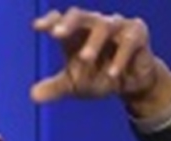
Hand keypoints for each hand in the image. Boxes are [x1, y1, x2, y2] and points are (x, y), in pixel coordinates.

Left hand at [31, 6, 170, 116]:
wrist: (130, 85)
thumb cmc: (99, 76)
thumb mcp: (74, 85)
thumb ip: (54, 88)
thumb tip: (32, 96)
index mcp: (76, 33)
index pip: (60, 20)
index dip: (50, 21)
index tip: (37, 27)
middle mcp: (95, 24)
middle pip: (80, 15)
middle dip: (68, 23)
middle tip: (56, 34)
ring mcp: (117, 26)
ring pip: (105, 26)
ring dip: (94, 42)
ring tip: (84, 59)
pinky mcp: (137, 34)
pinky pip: (129, 42)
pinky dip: (120, 57)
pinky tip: (112, 74)